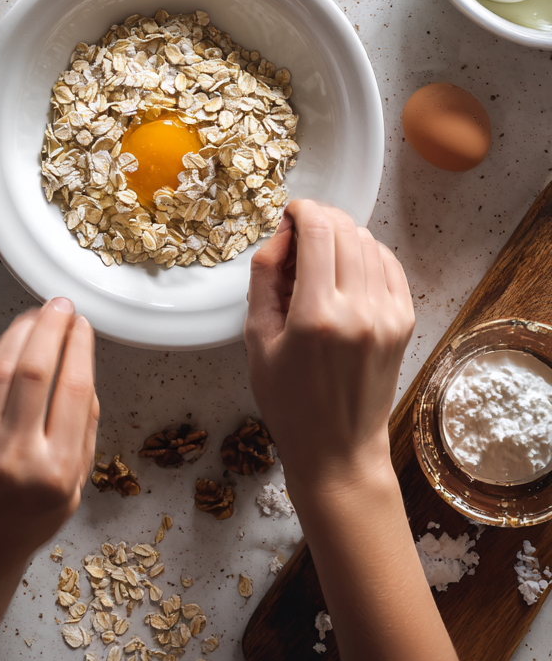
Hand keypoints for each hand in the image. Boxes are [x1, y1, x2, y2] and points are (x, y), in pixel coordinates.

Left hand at [0, 299, 98, 624]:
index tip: (85, 327)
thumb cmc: (31, 518)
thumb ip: (85, 429)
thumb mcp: (76, 485)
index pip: (74, 392)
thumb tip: (81, 366)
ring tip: (39, 315)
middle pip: (36, 370)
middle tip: (63, 306)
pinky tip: (10, 342)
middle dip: (52, 328)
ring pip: (2, 367)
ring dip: (23, 331)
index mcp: (55, 472)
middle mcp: (15, 455)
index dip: (80, 349)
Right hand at [244, 200, 413, 499]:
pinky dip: (367, 254)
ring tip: (321, 256)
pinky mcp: (403, 322)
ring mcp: (387, 316)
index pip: (318, 231)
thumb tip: (282, 234)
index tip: (289, 213)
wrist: (338, 450)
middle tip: (300, 232)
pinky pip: (388, 265)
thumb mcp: (257, 340)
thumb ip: (265, 278)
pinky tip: (348, 268)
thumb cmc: (290, 402)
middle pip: (345, 230)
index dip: (302, 210)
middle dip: (320, 218)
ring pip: (368, 242)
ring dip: (343, 235)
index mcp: (317, 316)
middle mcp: (358, 311)